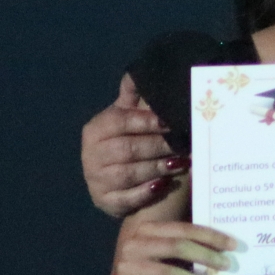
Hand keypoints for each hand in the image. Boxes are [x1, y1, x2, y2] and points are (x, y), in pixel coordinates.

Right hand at [82, 74, 181, 216]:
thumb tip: (138, 73)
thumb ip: (134, 98)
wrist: (115, 180)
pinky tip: (163, 185)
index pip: (120, 121)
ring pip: (128, 174)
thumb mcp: (128, 118)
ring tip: (180, 163)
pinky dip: (146, 193)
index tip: (170, 121)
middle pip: (127, 149)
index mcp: (96, 129)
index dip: (146, 121)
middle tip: (183, 144)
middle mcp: (91, 155)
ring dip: (156, 168)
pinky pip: (126, 199)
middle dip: (158, 146)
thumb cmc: (128, 142)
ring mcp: (96, 180)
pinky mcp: (104, 202)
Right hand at [102, 214, 239, 274]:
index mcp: (147, 230)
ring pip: (168, 272)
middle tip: (226, 266)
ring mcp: (127, 267)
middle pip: (176, 247)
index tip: (232, 245)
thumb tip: (223, 249)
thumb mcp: (165, 253)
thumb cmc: (151, 270)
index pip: (183, 229)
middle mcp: (134, 244)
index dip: (209, 236)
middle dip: (205, 256)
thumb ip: (185, 247)